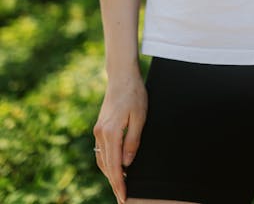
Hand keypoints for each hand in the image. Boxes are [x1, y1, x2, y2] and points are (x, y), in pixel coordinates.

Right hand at [93, 73, 147, 203]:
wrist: (122, 76)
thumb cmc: (134, 94)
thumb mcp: (140, 117)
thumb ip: (133, 141)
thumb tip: (127, 163)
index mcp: (110, 133)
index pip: (114, 166)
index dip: (119, 184)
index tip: (123, 198)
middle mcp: (100, 134)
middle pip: (106, 166)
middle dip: (114, 183)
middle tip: (122, 198)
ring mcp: (98, 130)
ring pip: (102, 160)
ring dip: (110, 174)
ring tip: (120, 186)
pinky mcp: (100, 127)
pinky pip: (102, 151)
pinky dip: (108, 162)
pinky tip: (115, 167)